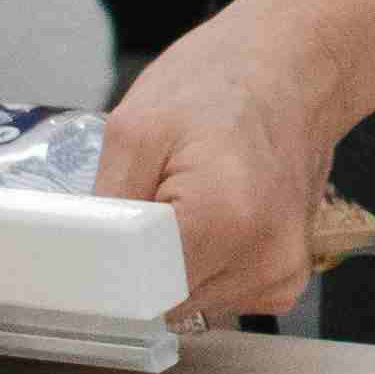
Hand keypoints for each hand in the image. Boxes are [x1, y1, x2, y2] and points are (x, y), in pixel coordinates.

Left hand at [95, 3, 351, 321]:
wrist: (295, 66)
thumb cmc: (223, 82)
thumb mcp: (135, 128)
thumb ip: (103, 209)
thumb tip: (79, 271)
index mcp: (224, 219)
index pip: (138, 295)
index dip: (104, 279)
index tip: (93, 254)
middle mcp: (264, 258)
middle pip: (164, 306)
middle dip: (139, 270)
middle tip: (145, 207)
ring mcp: (282, 273)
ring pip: (189, 306)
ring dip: (170, 270)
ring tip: (184, 203)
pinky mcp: (286, 278)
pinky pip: (218, 296)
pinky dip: (200, 268)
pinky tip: (210, 219)